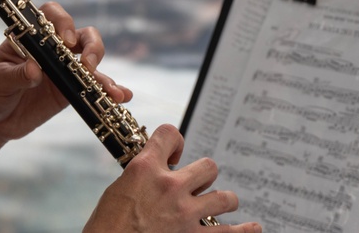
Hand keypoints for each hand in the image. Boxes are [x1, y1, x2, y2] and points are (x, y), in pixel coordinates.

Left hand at [0, 1, 131, 149]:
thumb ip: (15, 75)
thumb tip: (35, 70)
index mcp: (30, 38)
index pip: (50, 16)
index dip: (62, 22)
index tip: (66, 40)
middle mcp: (50, 49)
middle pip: (80, 35)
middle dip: (90, 45)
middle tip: (87, 63)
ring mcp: (64, 70)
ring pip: (92, 59)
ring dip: (104, 72)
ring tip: (111, 90)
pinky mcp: (70, 91)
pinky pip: (94, 87)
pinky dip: (109, 90)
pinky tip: (122, 96)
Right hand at [84, 125, 260, 232]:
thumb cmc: (106, 225)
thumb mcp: (117, 190)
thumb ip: (141, 178)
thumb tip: (153, 178)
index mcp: (145, 168)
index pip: (169, 134)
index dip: (175, 141)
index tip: (174, 153)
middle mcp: (170, 186)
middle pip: (207, 166)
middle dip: (203, 174)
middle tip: (194, 185)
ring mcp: (185, 214)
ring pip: (224, 198)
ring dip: (223, 200)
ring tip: (220, 203)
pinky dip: (244, 231)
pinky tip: (253, 228)